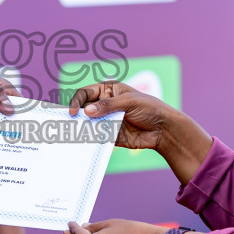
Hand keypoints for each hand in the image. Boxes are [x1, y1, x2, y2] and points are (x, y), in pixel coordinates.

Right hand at [66, 81, 188, 153]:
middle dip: (76, 115)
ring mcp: (107, 120)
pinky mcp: (110, 135)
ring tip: (75, 135)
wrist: (164, 130)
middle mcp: (105, 105)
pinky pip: (97, 137)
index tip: (73, 112)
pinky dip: (91, 139)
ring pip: (89, 123)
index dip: (77, 100)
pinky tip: (87, 143)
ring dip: (82, 128)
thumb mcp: (129, 102)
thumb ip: (108, 106)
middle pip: (84, 108)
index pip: (86, 93)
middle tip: (69, 124)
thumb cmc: (150, 108)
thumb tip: (87, 111)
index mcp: (109, 90)